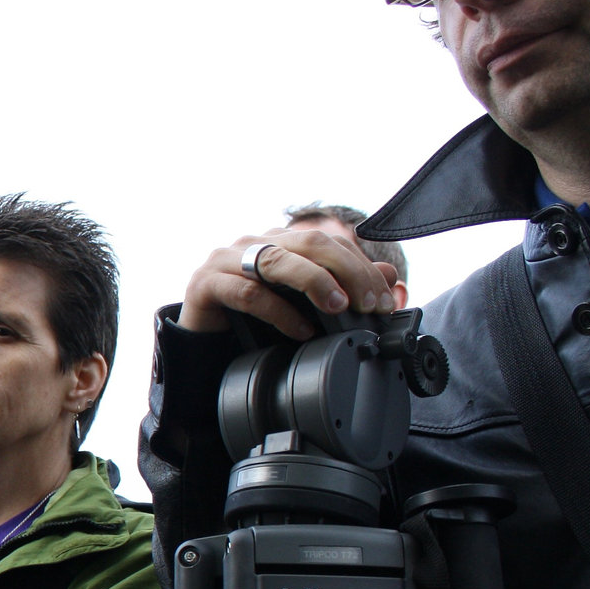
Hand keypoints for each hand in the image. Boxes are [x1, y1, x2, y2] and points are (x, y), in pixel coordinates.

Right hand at [179, 227, 404, 337]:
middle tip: (368, 305)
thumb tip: (390, 276)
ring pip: (279, 261)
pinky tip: (300, 330)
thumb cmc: (250, 322)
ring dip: (316, 283)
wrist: (200, 346)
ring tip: (339, 308)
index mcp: (278, 242)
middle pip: (310, 243)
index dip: (361, 268)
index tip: (382, 300)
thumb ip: (343, 287)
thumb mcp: (304, 305)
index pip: (329, 242)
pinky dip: (280, 312)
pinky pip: (248, 293)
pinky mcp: (205, 284)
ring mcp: (226, 260)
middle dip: (348, 272)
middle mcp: (253, 244)